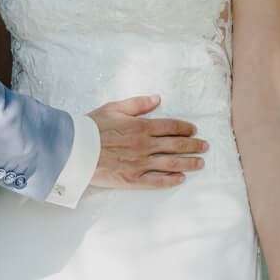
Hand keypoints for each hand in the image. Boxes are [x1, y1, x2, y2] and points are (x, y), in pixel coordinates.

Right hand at [89, 95, 207, 189]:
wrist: (74, 149)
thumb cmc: (91, 127)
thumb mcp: (114, 108)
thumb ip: (138, 104)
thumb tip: (157, 99)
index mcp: (142, 126)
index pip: (171, 126)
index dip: (185, 128)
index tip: (194, 130)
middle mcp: (145, 145)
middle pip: (176, 145)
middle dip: (193, 145)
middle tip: (205, 146)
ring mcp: (140, 163)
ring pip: (171, 163)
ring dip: (189, 163)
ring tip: (200, 163)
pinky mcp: (133, 179)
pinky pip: (157, 181)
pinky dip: (171, 180)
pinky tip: (181, 178)